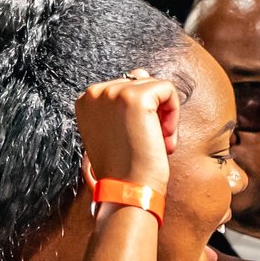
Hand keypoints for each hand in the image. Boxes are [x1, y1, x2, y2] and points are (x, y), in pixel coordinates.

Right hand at [74, 72, 175, 191]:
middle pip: (141, 83)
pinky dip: (173, 114)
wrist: (127, 188)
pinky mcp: (135, 96)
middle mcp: (95, 93)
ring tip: (157, 141)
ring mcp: (113, 92)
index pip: (125, 86)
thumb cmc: (123, 164)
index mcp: (86, 100)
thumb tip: (140, 72)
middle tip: (149, 141)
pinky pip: (169, 90)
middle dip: (153, 112)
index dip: (138, 112)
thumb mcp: (113, 128)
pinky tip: (163, 137)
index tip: (135, 137)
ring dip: (164, 115)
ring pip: (156, 87)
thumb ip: (120, 101)